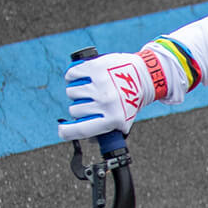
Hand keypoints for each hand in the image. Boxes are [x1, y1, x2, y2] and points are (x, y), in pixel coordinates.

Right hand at [58, 46, 182, 140]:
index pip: (81, 130)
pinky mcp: (96, 67)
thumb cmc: (131, 99)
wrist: (145, 75)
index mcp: (113, 118)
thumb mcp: (124, 120)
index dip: (67, 132)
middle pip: (75, 110)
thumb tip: (86, 140)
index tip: (62, 131)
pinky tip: (80, 77)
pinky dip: (73, 75)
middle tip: (91, 102)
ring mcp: (100, 84)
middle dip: (79, 107)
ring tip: (89, 89)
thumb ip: (107, 130)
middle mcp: (106, 101)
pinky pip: (73, 74)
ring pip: (72, 92)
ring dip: (77, 92)